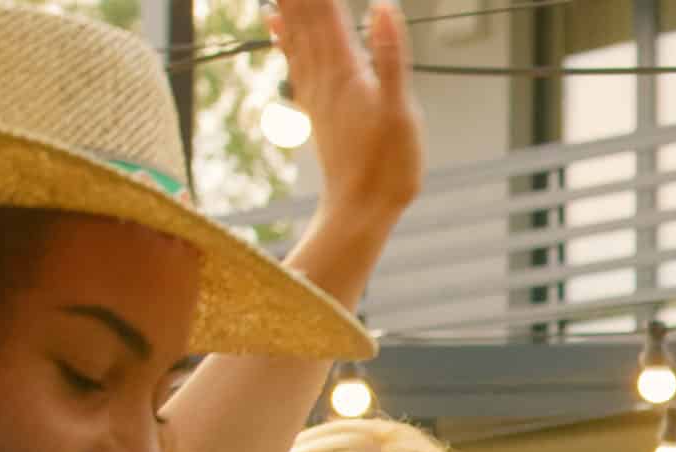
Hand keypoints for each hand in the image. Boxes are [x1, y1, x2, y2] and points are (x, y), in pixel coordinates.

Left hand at [269, 0, 423, 227]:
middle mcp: (326, 75)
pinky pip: (293, 60)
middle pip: (306, 17)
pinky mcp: (315, 106)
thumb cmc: (389, 165)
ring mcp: (317, 91)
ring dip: (289, 3)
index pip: (328, 11)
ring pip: (295, 33)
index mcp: (348, 70)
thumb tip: (384, 7)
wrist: (360, 208)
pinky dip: (282, 36)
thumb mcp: (402, 111)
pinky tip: (273, 22)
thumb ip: (393, 58)